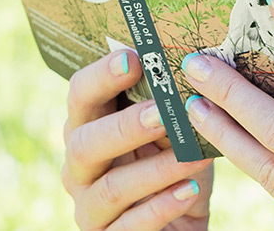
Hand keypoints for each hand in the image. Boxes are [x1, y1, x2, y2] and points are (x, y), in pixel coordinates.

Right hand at [60, 49, 213, 230]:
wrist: (180, 225)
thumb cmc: (174, 169)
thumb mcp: (175, 135)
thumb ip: (171, 107)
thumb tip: (194, 66)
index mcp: (89, 128)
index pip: (80, 96)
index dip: (101, 76)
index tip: (134, 59)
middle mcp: (79, 167)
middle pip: (83, 143)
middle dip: (124, 126)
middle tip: (162, 112)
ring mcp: (89, 207)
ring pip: (111, 188)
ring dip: (155, 170)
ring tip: (192, 157)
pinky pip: (129, 226)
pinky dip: (161, 206)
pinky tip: (188, 191)